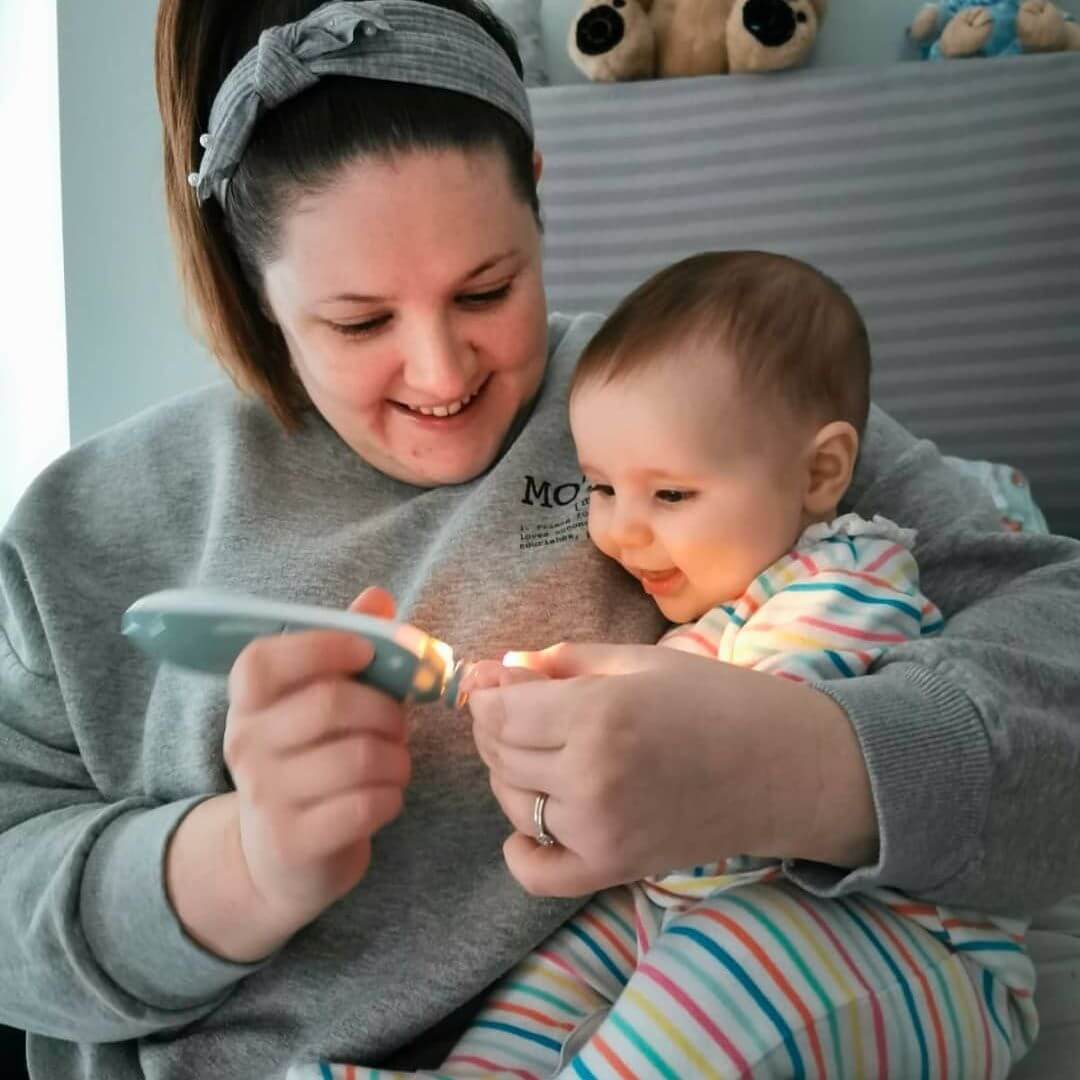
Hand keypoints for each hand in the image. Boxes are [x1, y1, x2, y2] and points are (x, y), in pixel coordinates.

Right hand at [222, 586, 408, 935]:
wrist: (280, 859)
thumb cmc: (313, 759)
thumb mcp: (322, 700)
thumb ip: (350, 645)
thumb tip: (377, 597)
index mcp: (248, 700)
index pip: (265, 659)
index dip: (325, 646)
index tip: (368, 652)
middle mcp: (245, 743)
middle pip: (331, 704)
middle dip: (386, 709)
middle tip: (398, 722)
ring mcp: (265, 796)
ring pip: (359, 756)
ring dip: (396, 757)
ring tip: (394, 762)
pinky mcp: (294, 841)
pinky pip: (367, 804)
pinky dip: (392, 795)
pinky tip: (385, 796)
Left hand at [469, 642, 875, 897]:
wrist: (784, 766)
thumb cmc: (716, 699)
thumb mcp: (637, 661)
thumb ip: (563, 662)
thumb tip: (499, 667)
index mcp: (595, 714)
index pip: (500, 712)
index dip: (488, 693)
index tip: (496, 682)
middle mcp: (589, 776)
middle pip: (500, 755)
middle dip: (497, 727)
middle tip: (519, 708)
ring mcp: (599, 830)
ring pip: (513, 803)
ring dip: (511, 774)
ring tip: (540, 752)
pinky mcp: (613, 868)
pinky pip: (536, 873)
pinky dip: (520, 851)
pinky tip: (529, 826)